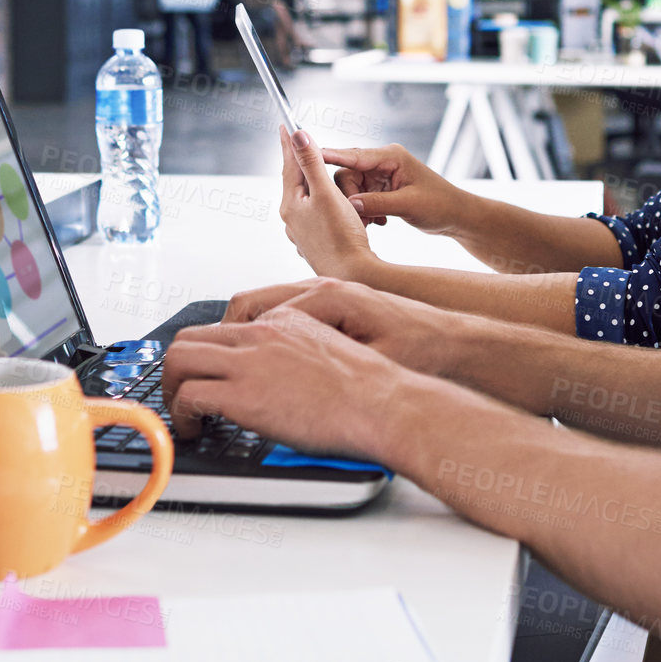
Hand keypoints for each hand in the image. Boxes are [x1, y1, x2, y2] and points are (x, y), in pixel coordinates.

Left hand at [162, 306, 397, 454]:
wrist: (382, 403)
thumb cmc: (370, 388)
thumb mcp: (332, 351)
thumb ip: (300, 353)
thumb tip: (287, 376)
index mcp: (287, 320)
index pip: (227, 326)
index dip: (210, 354)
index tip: (210, 376)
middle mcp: (263, 333)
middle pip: (191, 337)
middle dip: (177, 369)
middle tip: (183, 395)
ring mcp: (250, 362)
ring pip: (179, 359)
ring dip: (172, 389)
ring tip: (184, 416)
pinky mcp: (243, 395)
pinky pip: (189, 396)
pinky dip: (181, 416)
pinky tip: (196, 431)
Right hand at [229, 276, 461, 377]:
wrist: (454, 343)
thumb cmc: (421, 347)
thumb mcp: (368, 359)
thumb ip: (318, 357)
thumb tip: (274, 361)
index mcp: (326, 295)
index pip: (250, 312)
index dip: (225, 344)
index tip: (207, 372)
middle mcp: (322, 288)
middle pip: (250, 305)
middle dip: (224, 339)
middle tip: (206, 373)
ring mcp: (326, 297)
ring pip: (265, 311)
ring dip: (245, 338)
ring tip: (229, 373)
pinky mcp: (333, 310)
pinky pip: (285, 318)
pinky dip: (267, 339)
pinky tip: (266, 368)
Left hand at [279, 126, 380, 282]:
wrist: (352, 274)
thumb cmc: (341, 235)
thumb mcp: (326, 193)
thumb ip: (312, 163)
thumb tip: (297, 135)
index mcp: (291, 204)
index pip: (289, 165)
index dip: (289, 143)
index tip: (285, 124)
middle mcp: (292, 219)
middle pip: (295, 182)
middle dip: (298, 162)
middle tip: (296, 142)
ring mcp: (302, 232)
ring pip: (305, 199)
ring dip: (311, 183)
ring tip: (312, 170)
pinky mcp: (315, 242)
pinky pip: (315, 214)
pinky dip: (320, 202)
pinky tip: (327, 204)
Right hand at [320, 141, 461, 234]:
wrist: (456, 216)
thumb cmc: (440, 205)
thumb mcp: (409, 205)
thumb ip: (379, 203)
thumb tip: (351, 204)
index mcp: (391, 156)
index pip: (354, 155)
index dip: (330, 156)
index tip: (310, 155)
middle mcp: (383, 162)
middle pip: (347, 173)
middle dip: (347, 196)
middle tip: (358, 218)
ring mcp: (382, 175)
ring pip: (351, 187)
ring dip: (356, 206)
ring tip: (370, 223)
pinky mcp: (381, 188)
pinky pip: (360, 197)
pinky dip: (363, 210)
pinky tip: (376, 223)